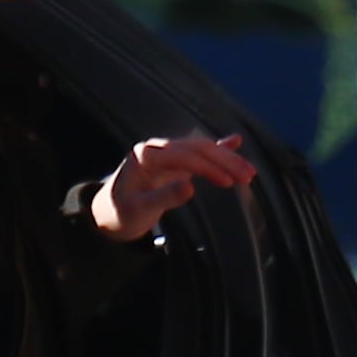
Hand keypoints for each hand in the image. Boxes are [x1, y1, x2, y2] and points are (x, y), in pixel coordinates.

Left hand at [93, 132, 259, 241]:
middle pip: (196, 148)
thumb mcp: (138, 210)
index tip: (229, 181)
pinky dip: (217, 149)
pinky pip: (198, 153)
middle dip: (224, 161)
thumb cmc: (120, 214)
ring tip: (248, 172)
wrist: (108, 215)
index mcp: (146, 155)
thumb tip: (190, 188)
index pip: (184, 156)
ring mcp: (166, 154)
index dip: (209, 167)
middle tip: (248, 176)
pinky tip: (234, 141)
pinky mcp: (174, 163)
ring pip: (201, 150)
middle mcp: (157, 149)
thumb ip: (163, 197)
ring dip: (226, 159)